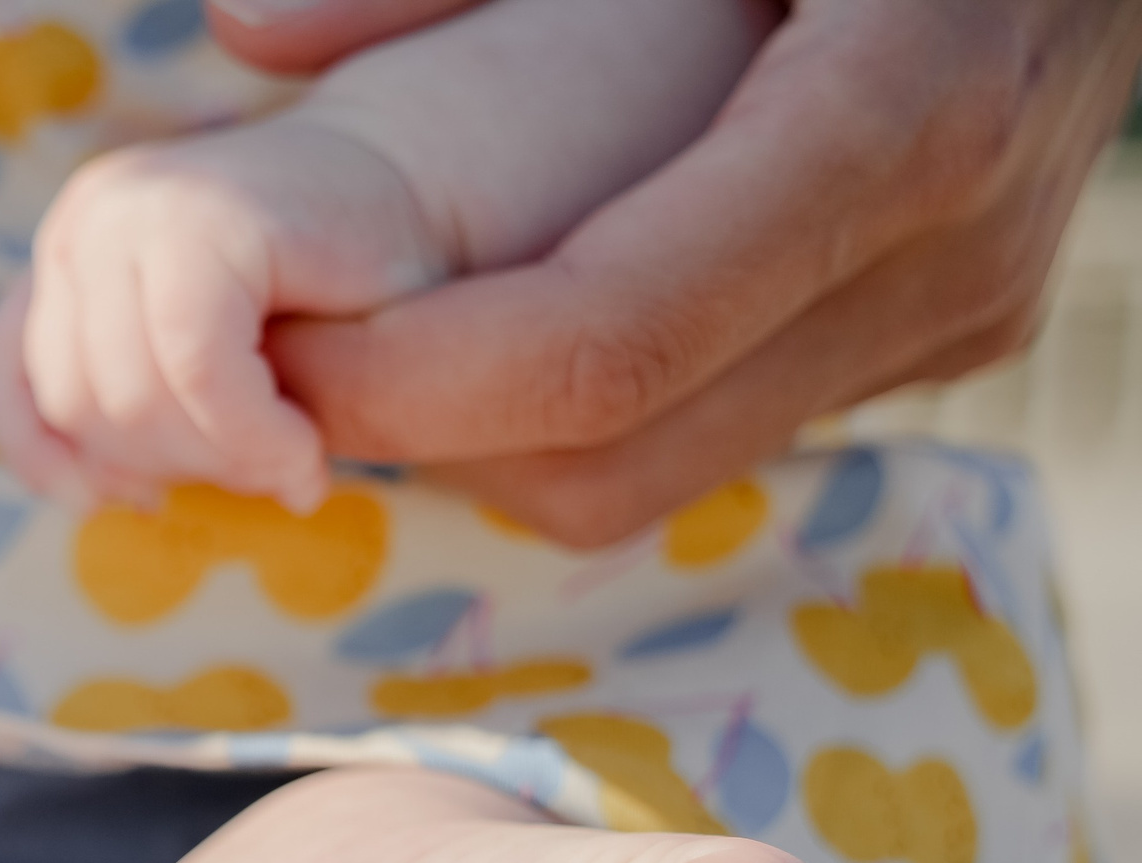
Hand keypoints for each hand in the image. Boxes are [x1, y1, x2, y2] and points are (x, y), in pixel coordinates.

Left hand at [0, 116, 438, 512]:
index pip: (20, 391)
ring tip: (294, 464)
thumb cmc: (324, 305)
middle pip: (81, 406)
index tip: (144, 504)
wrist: (427, 199)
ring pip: (132, 402)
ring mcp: (136, 210)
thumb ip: (124, 407)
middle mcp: (85, 222)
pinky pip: (198, 374)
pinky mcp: (205, 219)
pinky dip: (253, 439)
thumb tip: (87, 497)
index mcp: (66, 256)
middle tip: (264, 476)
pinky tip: (304, 459)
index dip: (70, 469)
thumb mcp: (192, 366)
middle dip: (176, 468)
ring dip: (223, 462)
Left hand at [220, 0, 1141, 545]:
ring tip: (369, 346)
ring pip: (659, 478)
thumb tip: (248, 33)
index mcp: (896, 115)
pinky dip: (578, 413)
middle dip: (421, 440)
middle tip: (277, 369)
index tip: (273, 355)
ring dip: (487, 444)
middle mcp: (942, 257)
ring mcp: (953, 318)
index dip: (415, 383)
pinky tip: (497, 324)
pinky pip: (717, 433)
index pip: (608, 346)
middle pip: (614, 456)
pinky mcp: (940, 342)